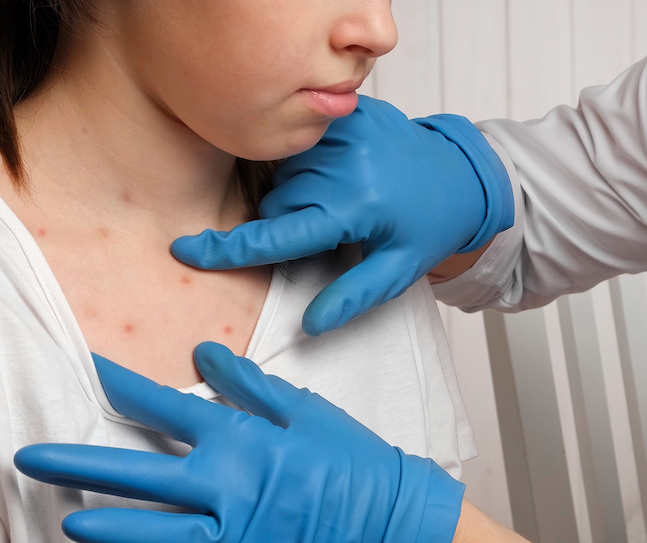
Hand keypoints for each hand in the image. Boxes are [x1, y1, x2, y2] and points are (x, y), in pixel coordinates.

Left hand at [13, 343, 464, 542]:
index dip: (122, 386)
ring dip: (110, 525)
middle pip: (140, 475)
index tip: (85, 369)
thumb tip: (202, 350)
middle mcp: (231, 488)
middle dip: (79, 464)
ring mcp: (238, 538)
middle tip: (29, 459)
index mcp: (243, 439)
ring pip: (157, 534)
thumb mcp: (305, 410)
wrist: (396, 526)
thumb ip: (248, 383)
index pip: (167, 408)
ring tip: (67, 520)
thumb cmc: (354, 462)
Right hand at [170, 96, 514, 336]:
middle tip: (332, 229)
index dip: (229, 249)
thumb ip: (352, 297)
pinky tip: (340, 172)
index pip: (278, 234)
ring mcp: (344, 132)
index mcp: (356, 207)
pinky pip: (300, 144)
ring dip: (298, 193)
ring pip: (284, 175)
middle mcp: (345, 164)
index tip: (186, 251)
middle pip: (277, 204)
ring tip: (340, 198)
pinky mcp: (347, 113)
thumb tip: (311, 325)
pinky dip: (309, 164)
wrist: (461, 174)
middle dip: (289, 223)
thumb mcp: (398, 270)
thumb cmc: (427, 227)